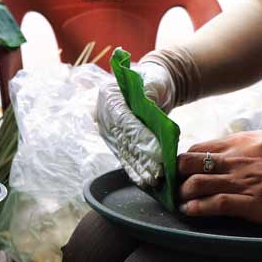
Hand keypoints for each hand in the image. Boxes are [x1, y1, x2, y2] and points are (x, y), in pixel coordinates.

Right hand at [94, 61, 174, 188]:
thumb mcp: (155, 80)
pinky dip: (135, 170)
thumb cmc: (154, 79)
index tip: (157, 153)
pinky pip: (126, 157)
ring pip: (125, 152)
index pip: (125, 120)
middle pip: (124, 139)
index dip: (141, 138)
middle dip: (142, 158)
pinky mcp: (116, 142)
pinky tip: (144, 182)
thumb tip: (149, 107)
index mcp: (109, 96)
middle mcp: (104, 115)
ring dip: (139, 168)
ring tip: (153, 181)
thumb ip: (151, 91)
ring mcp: (108, 130)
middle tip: (158, 173)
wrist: (152, 85)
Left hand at [178, 130, 261, 223]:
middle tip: (173, 185)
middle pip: (190, 163)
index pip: (199, 148)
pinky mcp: (252, 204)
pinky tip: (190, 211)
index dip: (183, 159)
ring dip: (183, 194)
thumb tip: (230, 147)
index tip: (178, 169)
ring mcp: (243, 182)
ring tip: (180, 201)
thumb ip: (247, 143)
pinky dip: (198, 208)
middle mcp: (237, 160)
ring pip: (198, 184)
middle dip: (176, 174)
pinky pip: (216, 205)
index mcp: (241, 142)